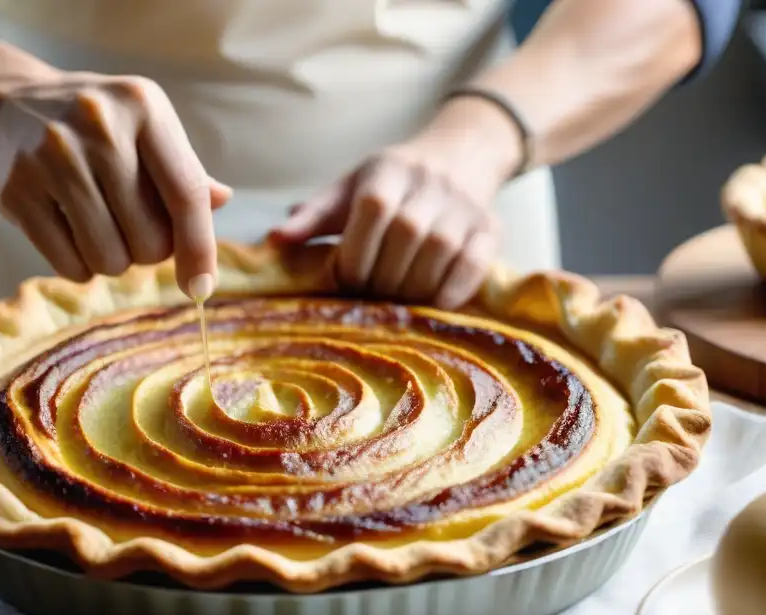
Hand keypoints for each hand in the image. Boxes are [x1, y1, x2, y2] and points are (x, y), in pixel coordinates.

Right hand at [0, 72, 231, 298]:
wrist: (4, 106)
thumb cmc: (95, 127)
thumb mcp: (145, 128)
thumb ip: (185, 169)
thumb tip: (221, 201)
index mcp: (143, 106)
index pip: (185, 193)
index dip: (200, 248)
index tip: (202, 289)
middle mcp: (99, 126)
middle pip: (150, 238)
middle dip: (148, 251)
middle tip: (130, 228)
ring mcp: (53, 157)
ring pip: (109, 258)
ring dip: (113, 261)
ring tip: (100, 229)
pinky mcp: (17, 190)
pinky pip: (69, 264)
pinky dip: (79, 266)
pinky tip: (71, 235)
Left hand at [272, 97, 520, 309]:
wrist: (460, 157)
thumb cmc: (392, 182)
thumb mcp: (350, 189)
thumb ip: (315, 216)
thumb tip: (274, 240)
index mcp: (389, 171)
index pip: (373, 209)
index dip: (355, 251)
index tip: (343, 278)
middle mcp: (430, 184)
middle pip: (406, 235)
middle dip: (381, 276)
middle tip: (367, 298)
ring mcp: (464, 206)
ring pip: (439, 251)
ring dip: (412, 287)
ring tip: (394, 304)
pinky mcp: (491, 228)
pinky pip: (474, 263)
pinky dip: (452, 290)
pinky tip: (431, 306)